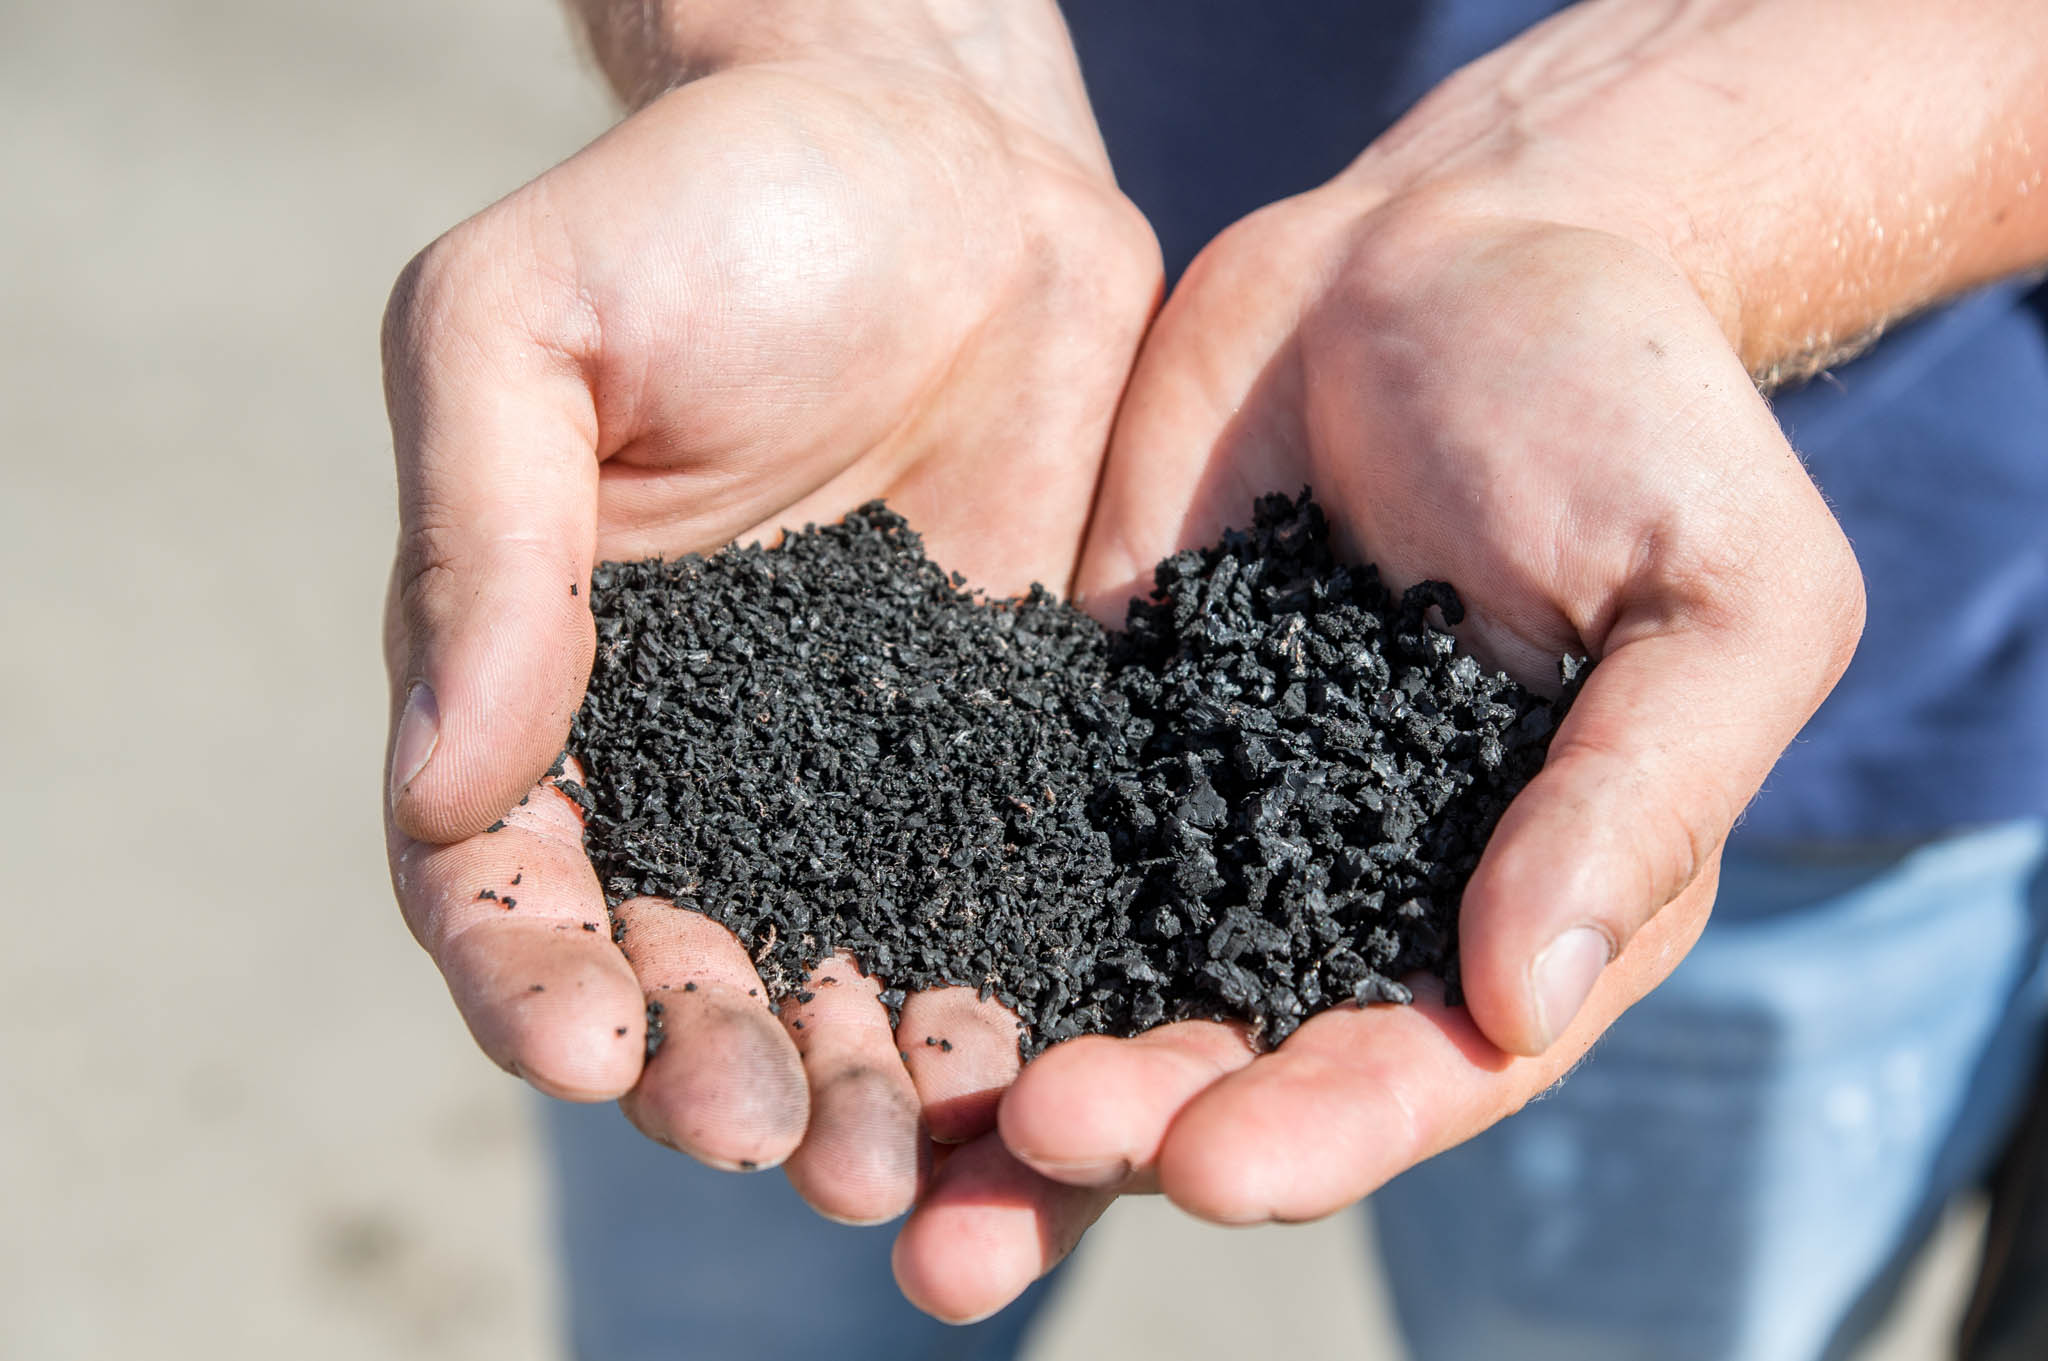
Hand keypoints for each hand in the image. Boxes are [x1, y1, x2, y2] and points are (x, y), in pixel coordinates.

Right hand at [378, 40, 1158, 1260]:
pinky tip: (1042, 1064)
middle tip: (767, 1136)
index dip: (533, 979)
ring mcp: (863, 768)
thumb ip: (485, 544)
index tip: (590, 1047)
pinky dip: (1013, 994)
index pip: (506, 879)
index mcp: (547, 681)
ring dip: (860, 1081)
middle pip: (685, 964)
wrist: (934, 154)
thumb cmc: (700, 209)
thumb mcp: (527, 324)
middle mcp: (704, 758)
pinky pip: (1008, 897)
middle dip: (713, 1069)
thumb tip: (447, 783)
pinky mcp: (1007, 749)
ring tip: (900, 1163)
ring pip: (848, 968)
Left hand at [993, 178, 1862, 1235]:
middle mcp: (1350, 894)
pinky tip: (860, 991)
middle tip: (1037, 1146)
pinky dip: (952, 921)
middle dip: (1139, 1126)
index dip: (1322, 1129)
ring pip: (1105, 988)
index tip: (1211, 1164)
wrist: (1453, 254)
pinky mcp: (1102, 727)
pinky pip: (1018, 841)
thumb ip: (1636, 792)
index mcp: (1522, 901)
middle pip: (1234, 1060)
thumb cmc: (1631, 413)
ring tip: (918, 1171)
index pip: (1419, 1063)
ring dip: (1020, 1090)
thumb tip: (1524, 1003)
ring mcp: (1212, 816)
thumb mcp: (1710, 594)